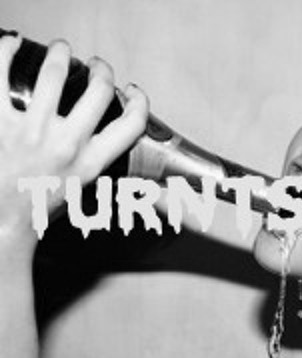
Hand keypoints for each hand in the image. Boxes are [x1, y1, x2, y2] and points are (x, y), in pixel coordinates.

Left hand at [0, 34, 148, 234]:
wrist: (1, 220)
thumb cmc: (37, 207)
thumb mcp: (81, 190)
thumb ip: (97, 164)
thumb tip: (112, 145)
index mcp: (90, 163)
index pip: (131, 125)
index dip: (140, 101)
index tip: (132, 91)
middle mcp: (66, 146)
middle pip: (100, 91)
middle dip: (102, 69)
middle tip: (95, 65)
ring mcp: (31, 132)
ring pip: (55, 73)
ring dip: (61, 53)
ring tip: (60, 50)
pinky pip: (1, 74)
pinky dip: (7, 51)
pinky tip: (12, 45)